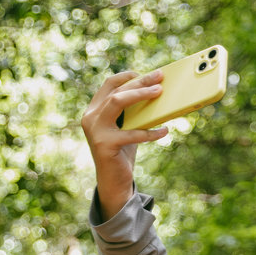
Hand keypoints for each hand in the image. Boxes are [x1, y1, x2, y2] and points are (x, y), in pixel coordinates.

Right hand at [80, 70, 170, 219]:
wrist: (113, 182)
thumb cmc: (122, 152)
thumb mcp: (126, 128)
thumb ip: (133, 112)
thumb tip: (157, 93)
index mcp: (94, 110)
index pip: (109, 84)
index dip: (127, 76)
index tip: (145, 73)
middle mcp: (90, 117)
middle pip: (116, 90)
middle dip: (140, 81)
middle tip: (160, 76)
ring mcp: (95, 130)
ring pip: (117, 102)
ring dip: (140, 94)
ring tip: (160, 91)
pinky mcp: (105, 145)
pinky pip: (132, 133)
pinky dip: (151, 132)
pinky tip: (165, 131)